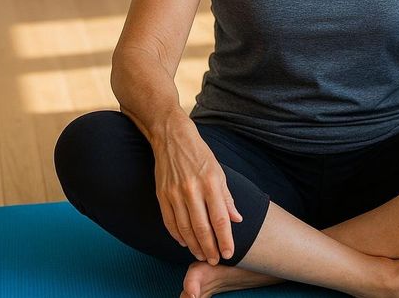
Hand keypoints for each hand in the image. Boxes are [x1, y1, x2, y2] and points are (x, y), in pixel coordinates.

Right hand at [151, 113, 242, 264]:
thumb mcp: (219, 172)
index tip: (229, 253)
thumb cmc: (200, 155)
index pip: (220, 219)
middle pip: (202, 227)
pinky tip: (184, 243)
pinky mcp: (162, 195)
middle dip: (210, 248)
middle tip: (216, 260)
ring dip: (194, 245)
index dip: (225, 239)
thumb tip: (237, 219)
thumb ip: (227, 198)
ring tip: (202, 255)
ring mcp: (174, 193)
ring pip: (185, 228)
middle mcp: (192, 190)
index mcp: (210, 183)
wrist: (172, 137)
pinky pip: (169, 222)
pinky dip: (177, 235)